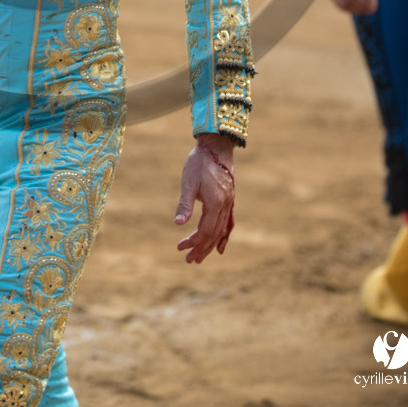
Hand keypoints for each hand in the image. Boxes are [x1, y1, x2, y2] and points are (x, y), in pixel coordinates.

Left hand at [174, 133, 234, 263]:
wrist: (216, 146)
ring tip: (200, 257)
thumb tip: (178, 224)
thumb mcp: (188, 182)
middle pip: (214, 235)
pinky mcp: (230, 200)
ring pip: (222, 231)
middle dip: (201, 249)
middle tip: (189, 260)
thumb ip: (184, 204)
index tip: (180, 247)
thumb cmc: (199, 163)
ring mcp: (230, 203)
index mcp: (215, 203)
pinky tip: (220, 247)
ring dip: (210, 246)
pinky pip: (229, 223)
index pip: (205, 231)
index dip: (193, 242)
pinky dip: (224, 237)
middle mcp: (225, 206)